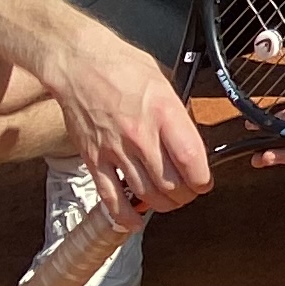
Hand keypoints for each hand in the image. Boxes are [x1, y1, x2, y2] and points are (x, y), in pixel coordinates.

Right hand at [49, 24, 207, 218]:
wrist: (79, 64)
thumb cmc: (122, 66)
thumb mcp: (165, 81)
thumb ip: (177, 113)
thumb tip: (190, 138)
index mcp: (163, 112)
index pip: (190, 158)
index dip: (202, 179)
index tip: (205, 183)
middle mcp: (140, 134)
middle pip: (169, 182)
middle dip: (185, 195)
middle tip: (189, 194)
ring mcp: (115, 149)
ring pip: (144, 192)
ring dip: (161, 205)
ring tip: (168, 202)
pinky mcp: (92, 158)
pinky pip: (109, 196)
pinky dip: (123, 214)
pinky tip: (134, 221)